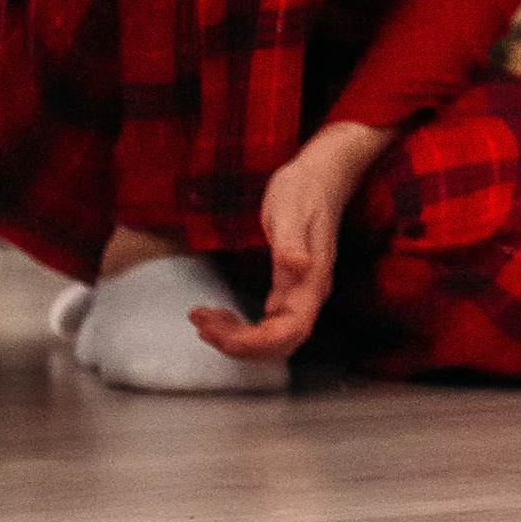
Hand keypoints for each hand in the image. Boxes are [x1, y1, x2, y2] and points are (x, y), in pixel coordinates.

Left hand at [190, 119, 393, 363]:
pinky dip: (240, 328)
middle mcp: (309, 295)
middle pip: (279, 344)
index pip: (289, 332)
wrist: (319, 177)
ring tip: (202, 319)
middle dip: (238, 344)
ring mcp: (299, 296)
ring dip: (236, 339)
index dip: (254, 343)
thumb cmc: (304, 190)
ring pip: (271, 339)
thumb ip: (293, 242)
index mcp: (313, 282)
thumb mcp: (292, 210)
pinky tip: (219, 316)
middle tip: (201, 323)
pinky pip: (266, 325)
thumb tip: (299, 268)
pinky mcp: (288, 292)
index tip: (219, 331)